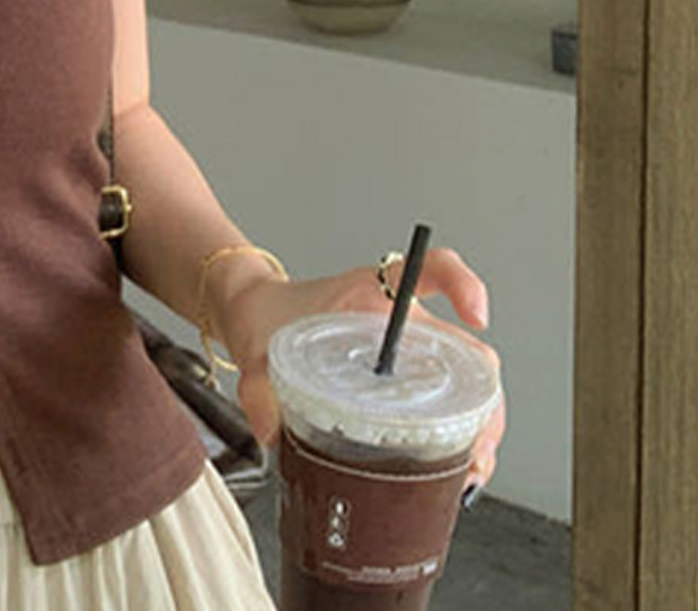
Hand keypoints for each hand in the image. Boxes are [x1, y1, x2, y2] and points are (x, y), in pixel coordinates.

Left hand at [215, 247, 505, 490]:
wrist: (253, 318)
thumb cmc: (264, 317)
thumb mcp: (256, 346)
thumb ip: (259, 386)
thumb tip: (272, 432)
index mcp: (370, 292)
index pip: (430, 269)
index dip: (462, 283)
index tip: (476, 313)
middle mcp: (400, 321)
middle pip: (467, 349)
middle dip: (484, 398)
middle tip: (478, 442)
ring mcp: (407, 352)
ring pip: (467, 384)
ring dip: (479, 425)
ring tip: (471, 467)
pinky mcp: (402, 382)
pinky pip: (446, 405)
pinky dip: (458, 436)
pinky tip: (454, 468)